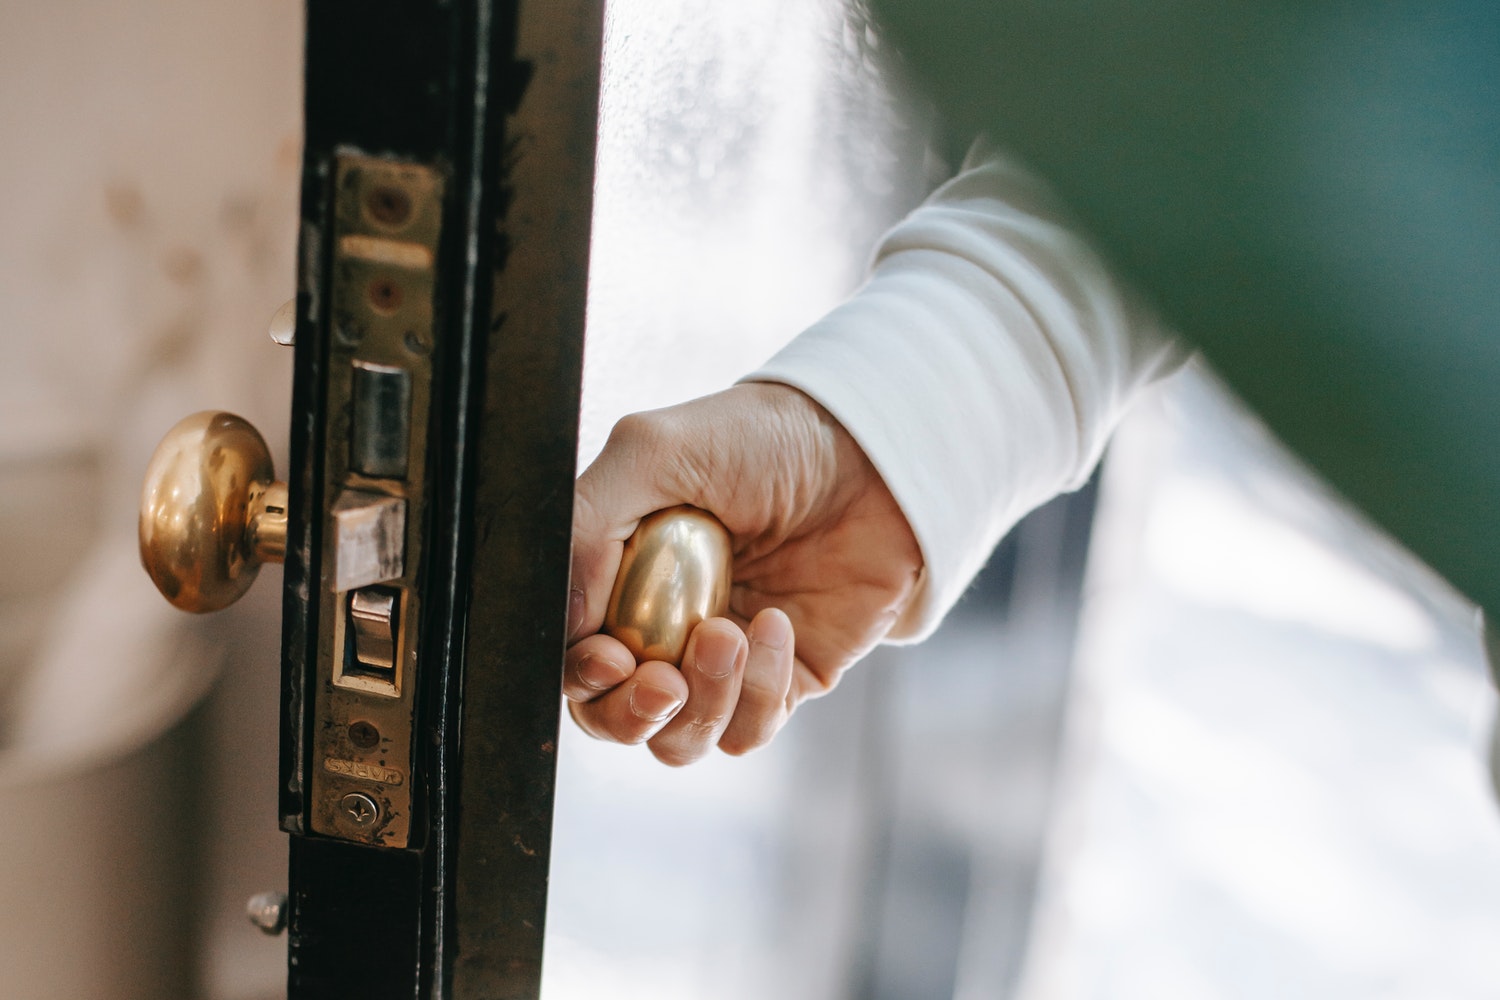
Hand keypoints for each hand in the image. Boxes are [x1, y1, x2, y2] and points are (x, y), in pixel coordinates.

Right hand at [566, 382, 921, 764]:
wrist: (870, 453)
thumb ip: (589, 525)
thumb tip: (563, 617)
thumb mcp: (655, 452)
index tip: (610, 656)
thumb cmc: (761, 438)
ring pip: (679, 739)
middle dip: (628, 715)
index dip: (581, 677)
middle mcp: (661, 631)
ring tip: (727, 634)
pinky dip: (758, 690)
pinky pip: (750, 730)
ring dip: (700, 702)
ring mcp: (722, 664)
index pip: (573, 659)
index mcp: (618, 581)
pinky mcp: (782, 683)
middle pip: (614, 719)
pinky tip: (775, 622)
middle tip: (661, 680)